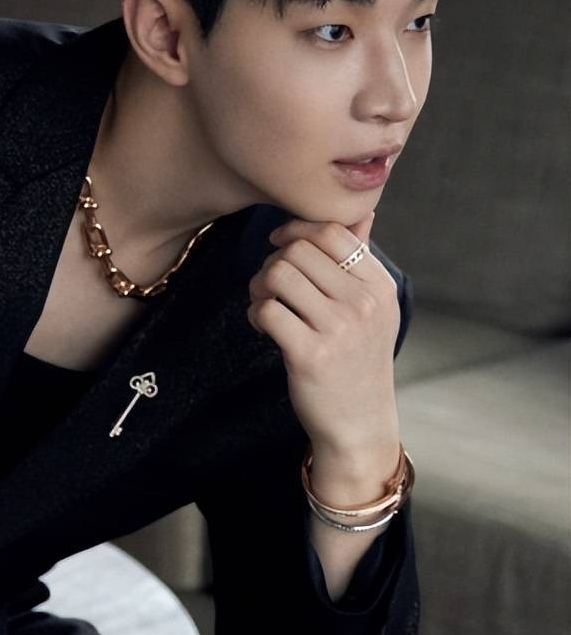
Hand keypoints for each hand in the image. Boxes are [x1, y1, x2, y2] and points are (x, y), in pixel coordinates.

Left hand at [246, 212, 400, 452]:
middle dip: (272, 261)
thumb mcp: (373, 308)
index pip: (332, 232)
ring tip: (265, 304)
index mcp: (379, 286)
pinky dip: (254, 314)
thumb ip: (361, 260)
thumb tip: (362, 212)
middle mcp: (363, 304)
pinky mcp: (310, 354)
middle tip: (269, 285)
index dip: (296, 230)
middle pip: (298, 250)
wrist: (359, 422)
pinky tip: (262, 326)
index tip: (279, 245)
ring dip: (259, 286)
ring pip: (278, 274)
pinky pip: (266, 310)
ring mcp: (338, 329)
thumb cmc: (359, 359)